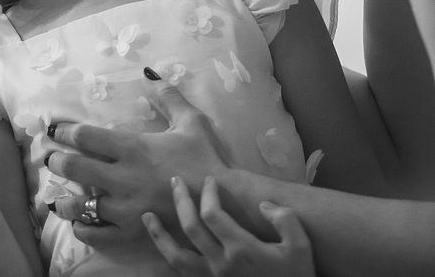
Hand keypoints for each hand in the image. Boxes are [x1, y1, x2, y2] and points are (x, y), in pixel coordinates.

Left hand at [47, 76, 259, 246]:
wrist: (223, 201)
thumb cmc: (205, 158)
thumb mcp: (190, 120)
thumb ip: (167, 96)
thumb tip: (150, 74)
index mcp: (134, 148)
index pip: (87, 136)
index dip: (65, 131)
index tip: (54, 129)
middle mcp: (123, 178)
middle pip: (76, 167)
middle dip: (58, 161)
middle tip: (50, 158)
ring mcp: (126, 209)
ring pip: (81, 204)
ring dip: (64, 199)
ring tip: (55, 196)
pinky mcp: (133, 233)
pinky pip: (98, 234)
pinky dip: (84, 228)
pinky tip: (78, 223)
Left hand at [142, 175, 315, 276]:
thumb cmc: (297, 275)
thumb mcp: (301, 246)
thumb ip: (284, 219)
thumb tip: (263, 205)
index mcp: (241, 249)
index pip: (212, 214)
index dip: (208, 193)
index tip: (209, 180)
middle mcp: (221, 264)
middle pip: (191, 227)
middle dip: (181, 200)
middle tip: (175, 181)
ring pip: (176, 257)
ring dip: (159, 235)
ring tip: (147, 217)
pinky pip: (182, 274)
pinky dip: (168, 259)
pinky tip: (163, 247)